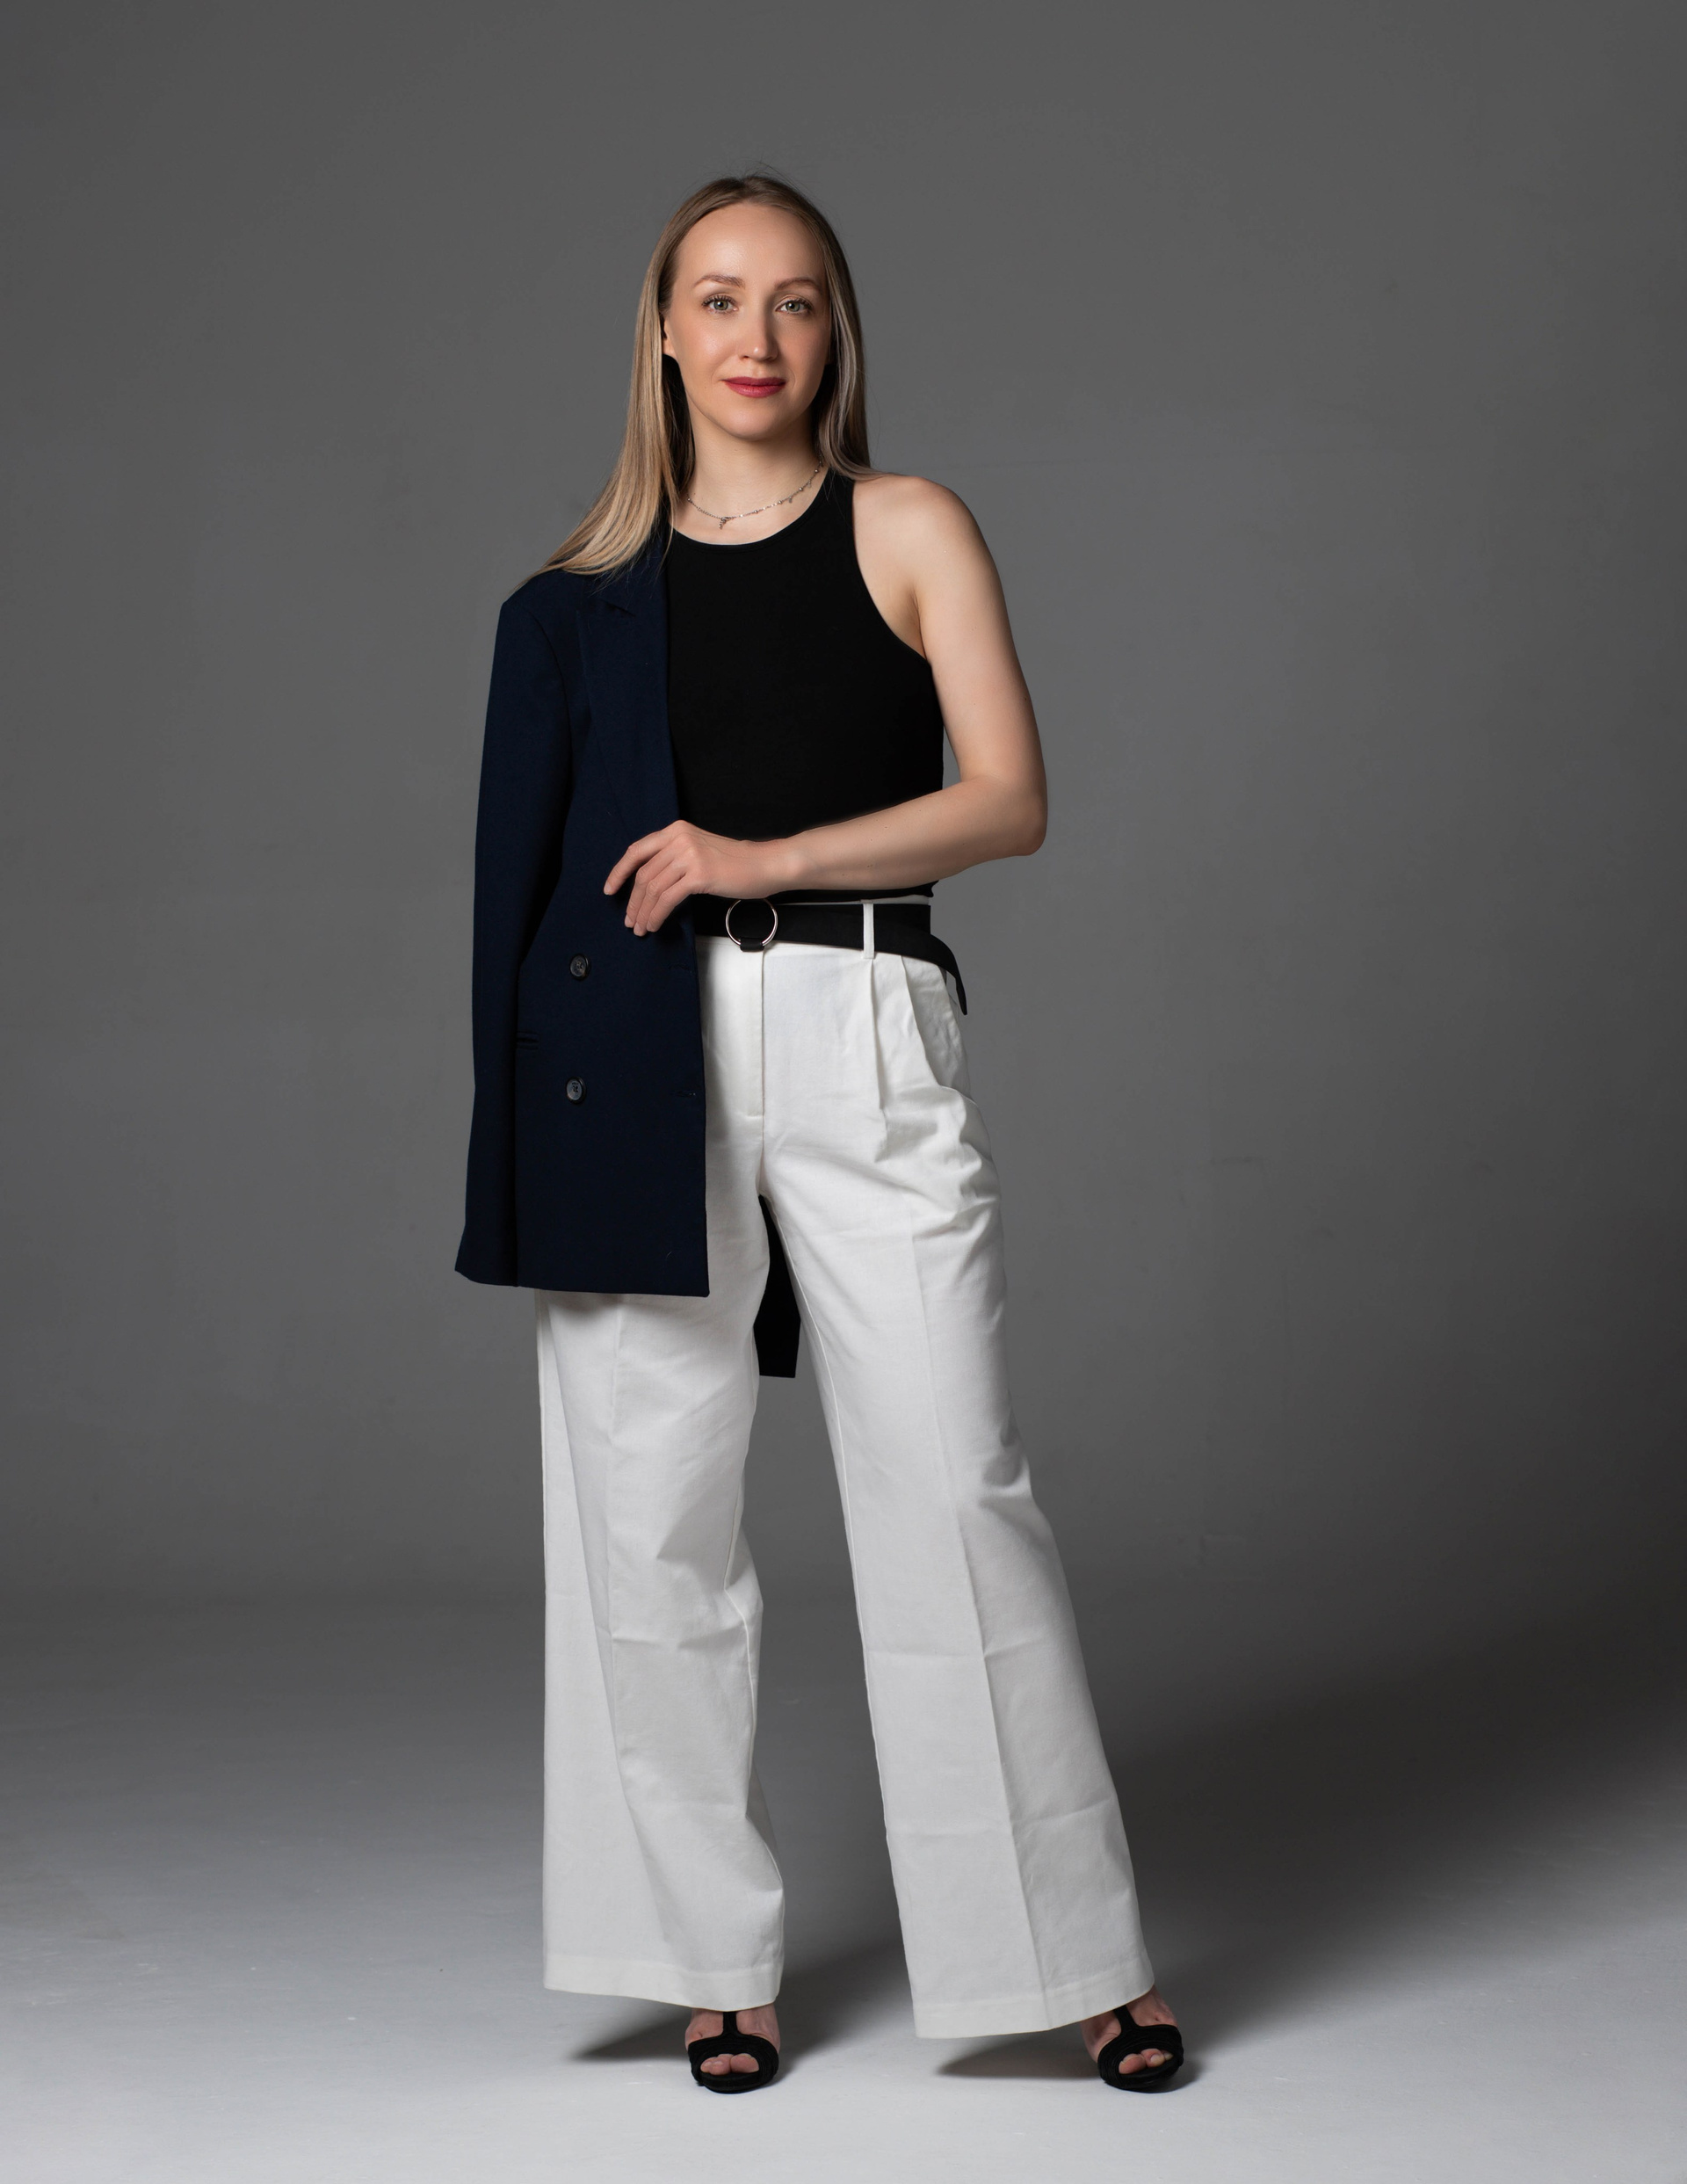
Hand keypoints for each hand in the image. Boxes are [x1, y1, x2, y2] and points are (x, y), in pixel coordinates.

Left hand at [604, 822, 794, 934]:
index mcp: (676, 831)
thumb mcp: (699, 849)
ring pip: (652, 888)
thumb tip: (648, 884)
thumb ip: (674, 858)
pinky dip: (657, 915)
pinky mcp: (699, 874)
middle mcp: (679, 839)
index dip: (619, 872)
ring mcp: (689, 855)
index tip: (610, 889)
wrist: (764, 864)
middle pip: (643, 874)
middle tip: (629, 920)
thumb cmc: (735, 863)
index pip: (637, 851)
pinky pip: (667, 898)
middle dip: (632, 901)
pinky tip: (654, 925)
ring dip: (643, 912)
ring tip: (641, 928)